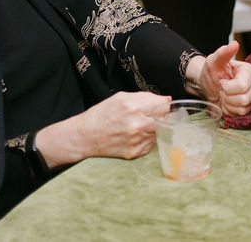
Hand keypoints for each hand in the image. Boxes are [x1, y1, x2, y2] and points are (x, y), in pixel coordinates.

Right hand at [38, 91, 169, 164]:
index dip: (164, 105)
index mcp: (134, 107)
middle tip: (147, 116)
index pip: (165, 106)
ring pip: (158, 132)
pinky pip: (150, 144)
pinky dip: (145, 139)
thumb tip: (165, 99)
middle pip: (165, 120)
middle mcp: (138, 125)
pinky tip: (132, 136)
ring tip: (135, 126)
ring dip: (152, 128)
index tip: (161, 105)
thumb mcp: (121, 98)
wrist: (85, 137)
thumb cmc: (101, 115)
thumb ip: (145, 97)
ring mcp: (138, 141)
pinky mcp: (136, 153)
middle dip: (159, 116)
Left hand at [191, 40, 250, 115]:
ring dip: (228, 103)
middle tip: (222, 89)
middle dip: (228, 96)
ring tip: (224, 95)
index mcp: (249, 71)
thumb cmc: (211, 72)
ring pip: (243, 107)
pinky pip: (242, 113)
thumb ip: (223, 53)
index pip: (242, 85)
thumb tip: (234, 44)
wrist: (207, 86)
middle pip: (244, 98)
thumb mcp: (213, 62)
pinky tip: (227, 102)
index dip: (228, 87)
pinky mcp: (249, 107)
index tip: (221, 81)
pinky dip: (230, 110)